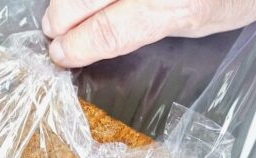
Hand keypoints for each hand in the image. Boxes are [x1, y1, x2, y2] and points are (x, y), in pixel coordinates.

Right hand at [43, 0, 255, 66]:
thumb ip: (147, 27)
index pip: (110, 28)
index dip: (78, 44)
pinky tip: (84, 0)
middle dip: (61, 15)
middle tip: (53, 30)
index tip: (61, 53)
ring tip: (64, 9)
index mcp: (176, 4)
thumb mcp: (202, 21)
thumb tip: (100, 38)